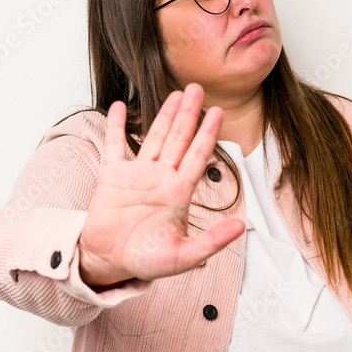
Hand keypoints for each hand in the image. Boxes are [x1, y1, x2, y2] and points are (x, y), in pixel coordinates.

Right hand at [77, 83, 245, 286]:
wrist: (109, 263)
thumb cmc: (146, 261)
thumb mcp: (184, 256)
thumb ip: (212, 241)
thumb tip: (241, 226)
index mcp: (179, 193)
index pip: (198, 156)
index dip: (208, 133)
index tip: (218, 111)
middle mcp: (161, 178)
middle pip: (179, 138)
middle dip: (190, 114)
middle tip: (198, 88)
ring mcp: (137, 174)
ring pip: (153, 136)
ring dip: (164, 115)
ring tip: (176, 93)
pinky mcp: (112, 176)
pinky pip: (114, 145)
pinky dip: (115, 126)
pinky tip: (119, 105)